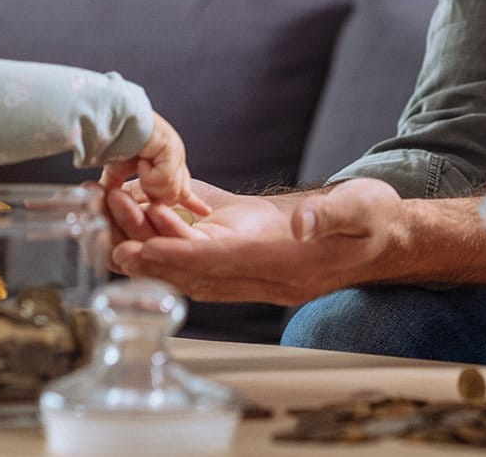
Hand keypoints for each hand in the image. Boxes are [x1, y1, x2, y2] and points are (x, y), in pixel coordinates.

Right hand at [99, 116, 209, 217]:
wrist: (113, 123)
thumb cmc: (115, 141)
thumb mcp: (118, 171)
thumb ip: (118, 187)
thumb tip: (108, 200)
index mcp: (167, 163)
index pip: (184, 188)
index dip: (192, 202)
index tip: (206, 211)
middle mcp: (176, 159)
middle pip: (177, 195)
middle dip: (158, 195)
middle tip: (142, 178)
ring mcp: (177, 155)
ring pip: (171, 193)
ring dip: (149, 184)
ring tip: (140, 164)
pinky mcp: (173, 152)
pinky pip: (165, 180)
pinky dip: (148, 175)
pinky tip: (142, 161)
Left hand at [108, 178, 402, 304]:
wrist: (380, 236)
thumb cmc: (374, 221)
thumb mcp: (362, 208)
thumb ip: (330, 214)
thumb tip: (304, 224)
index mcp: (286, 267)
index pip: (221, 266)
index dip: (178, 257)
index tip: (139, 250)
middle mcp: (263, 277)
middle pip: (193, 271)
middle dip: (148, 252)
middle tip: (105, 229)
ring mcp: (253, 271)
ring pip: (189, 267)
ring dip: (150, 247)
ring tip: (109, 219)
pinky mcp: (246, 257)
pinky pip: (199, 256)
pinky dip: (167, 241)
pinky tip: (138, 218)